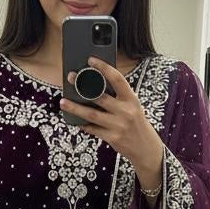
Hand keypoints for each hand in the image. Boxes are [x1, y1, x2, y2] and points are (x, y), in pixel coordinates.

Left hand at [64, 56, 163, 173]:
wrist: (146, 148)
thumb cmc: (137, 123)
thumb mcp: (133, 106)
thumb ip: (119, 96)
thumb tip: (95, 84)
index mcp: (131, 99)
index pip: (117, 79)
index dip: (104, 68)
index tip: (91, 60)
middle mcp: (125, 111)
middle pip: (100, 96)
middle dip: (83, 86)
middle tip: (71, 78)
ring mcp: (118, 126)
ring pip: (92, 114)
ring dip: (75, 108)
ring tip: (63, 102)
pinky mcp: (112, 138)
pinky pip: (93, 129)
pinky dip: (82, 124)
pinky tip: (74, 120)